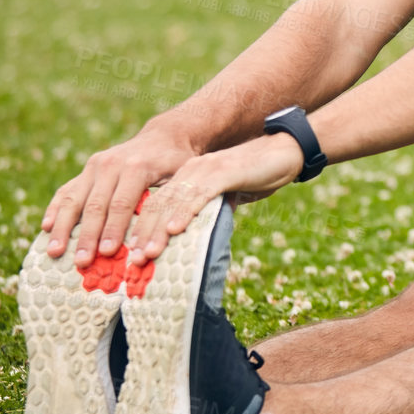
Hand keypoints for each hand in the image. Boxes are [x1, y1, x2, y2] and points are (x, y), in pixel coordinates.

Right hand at [43, 126, 197, 263]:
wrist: (165, 137)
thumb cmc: (177, 165)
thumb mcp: (182, 179)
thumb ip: (171, 203)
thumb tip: (165, 236)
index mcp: (136, 167)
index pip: (121, 204)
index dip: (112, 230)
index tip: (106, 254)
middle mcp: (111, 164)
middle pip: (95, 205)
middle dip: (87, 236)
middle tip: (81, 262)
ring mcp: (95, 166)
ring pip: (74, 198)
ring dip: (63, 227)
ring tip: (54, 252)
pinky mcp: (87, 170)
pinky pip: (67, 190)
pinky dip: (55, 209)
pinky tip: (46, 227)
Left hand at [126, 134, 305, 262]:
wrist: (284, 152)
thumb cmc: (256, 177)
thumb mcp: (225, 198)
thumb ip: (208, 212)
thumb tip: (195, 238)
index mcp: (185, 177)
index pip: (155, 205)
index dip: (140, 230)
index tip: (129, 256)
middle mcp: (189, 172)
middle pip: (157, 205)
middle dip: (141, 235)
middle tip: (131, 261)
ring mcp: (205, 171)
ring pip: (173, 203)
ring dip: (157, 230)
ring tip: (146, 254)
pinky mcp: (223, 172)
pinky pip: (199, 195)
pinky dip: (185, 213)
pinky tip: (175, 229)